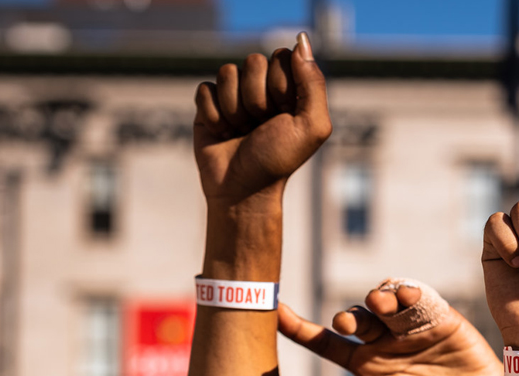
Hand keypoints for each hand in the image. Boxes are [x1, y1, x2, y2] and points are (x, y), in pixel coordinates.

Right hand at [193, 35, 330, 278]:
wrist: (243, 191)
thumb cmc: (278, 161)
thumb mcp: (311, 126)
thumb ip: (314, 83)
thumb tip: (301, 41)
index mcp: (290, 90)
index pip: (281, 57)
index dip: (280, 84)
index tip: (283, 112)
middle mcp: (263, 89)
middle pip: (253, 61)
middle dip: (257, 98)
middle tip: (260, 125)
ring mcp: (234, 95)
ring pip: (227, 73)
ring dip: (235, 108)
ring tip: (241, 131)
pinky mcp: (209, 106)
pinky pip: (205, 89)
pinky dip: (213, 114)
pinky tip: (222, 132)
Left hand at [278, 283, 503, 375]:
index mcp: (364, 362)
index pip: (325, 342)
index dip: (299, 327)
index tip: (274, 309)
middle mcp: (381, 338)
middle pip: (355, 317)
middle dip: (349, 315)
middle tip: (349, 322)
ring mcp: (407, 324)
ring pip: (383, 300)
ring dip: (377, 297)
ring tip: (380, 304)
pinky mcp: (435, 313)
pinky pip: (418, 295)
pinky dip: (409, 290)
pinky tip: (407, 295)